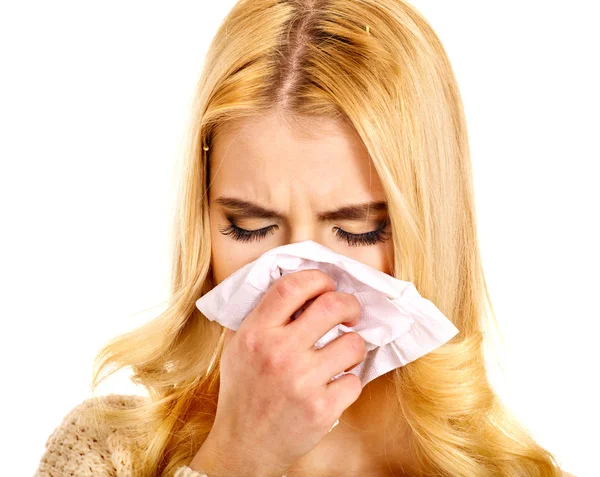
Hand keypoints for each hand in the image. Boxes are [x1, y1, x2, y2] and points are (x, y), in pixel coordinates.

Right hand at [190, 268, 365, 475]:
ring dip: (354, 346)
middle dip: (350, 305)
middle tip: (350, 313)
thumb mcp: (238, 346)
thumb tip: (298, 287)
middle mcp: (279, 353)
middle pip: (332, 306)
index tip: (327, 284)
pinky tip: (335, 384)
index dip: (317, 278)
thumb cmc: (244, 391)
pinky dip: (349, 381)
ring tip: (343, 354)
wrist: (243, 445)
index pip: (293, 286)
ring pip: (353, 344)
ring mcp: (302, 381)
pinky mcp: (322, 408)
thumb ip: (262, 315)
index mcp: (256, 333)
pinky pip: (355, 380)